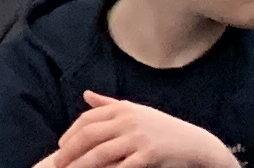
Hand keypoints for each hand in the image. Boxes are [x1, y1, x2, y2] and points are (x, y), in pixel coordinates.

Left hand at [47, 95, 239, 167]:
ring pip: (100, 152)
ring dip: (81, 164)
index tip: (61, 145)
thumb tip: (85, 94)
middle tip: (59, 163)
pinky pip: (122, 166)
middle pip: (89, 135)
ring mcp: (138, 137)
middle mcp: (128, 120)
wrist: (194, 143)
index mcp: (123, 108)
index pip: (88, 119)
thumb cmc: (162, 128)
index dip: (71, 133)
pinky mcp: (149, 154)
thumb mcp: (136, 111)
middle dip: (70, 150)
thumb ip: (109, 104)